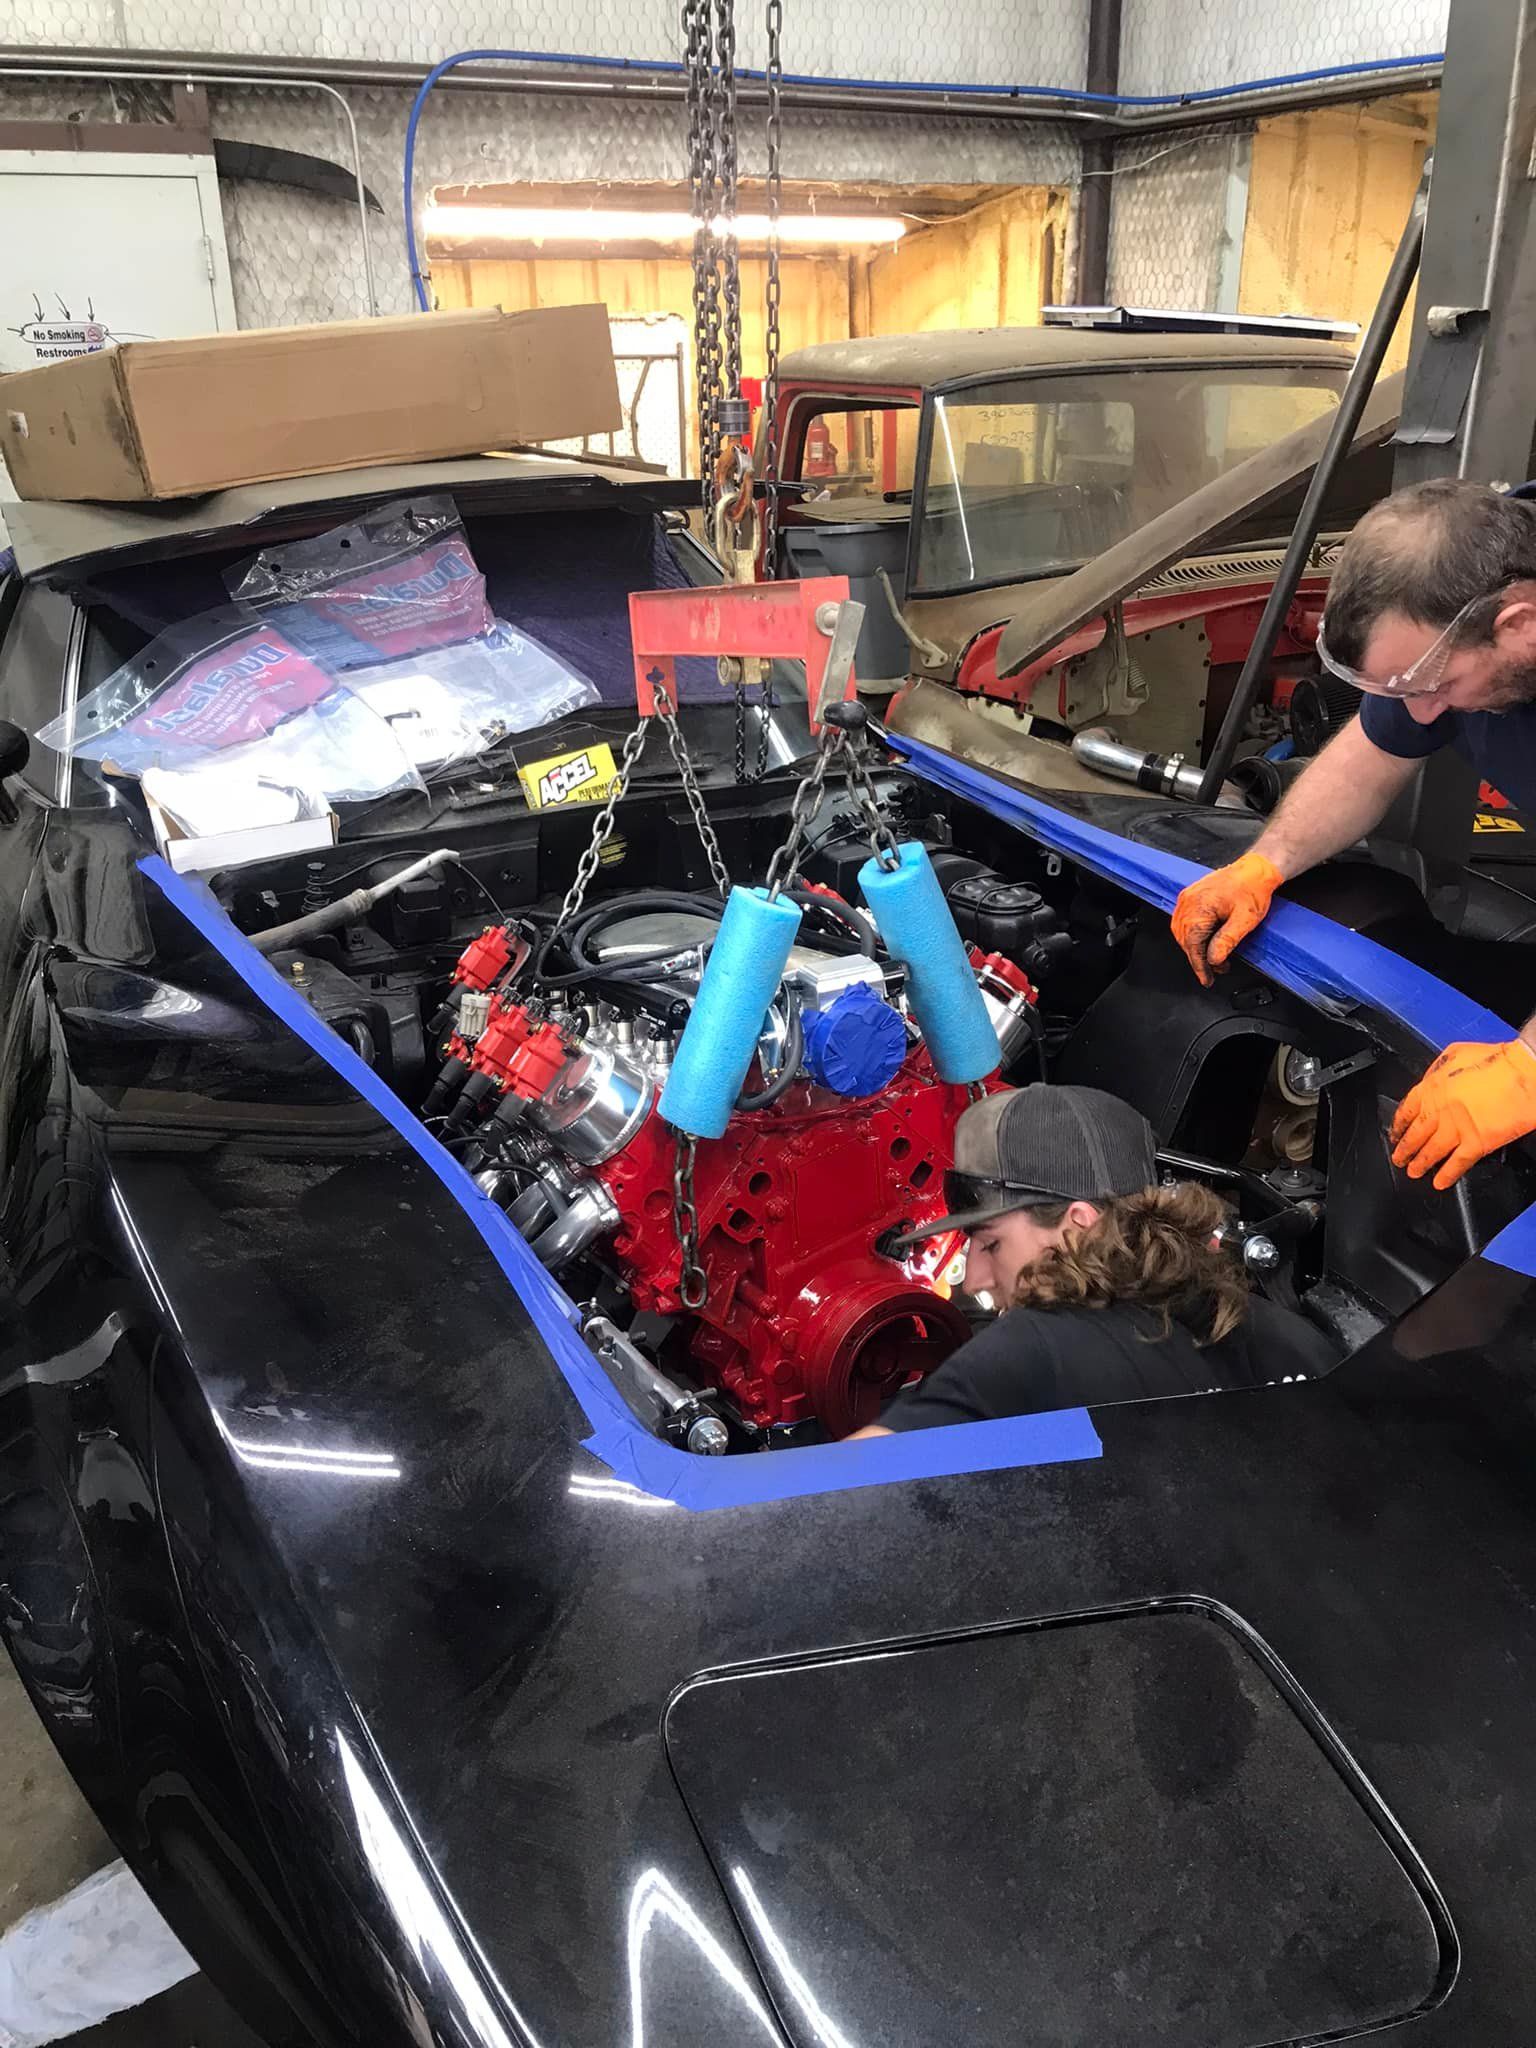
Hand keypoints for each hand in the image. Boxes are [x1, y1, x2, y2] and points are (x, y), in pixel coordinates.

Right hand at [1170, 852, 1283, 986]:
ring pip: (1181, 933)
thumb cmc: (1252, 889)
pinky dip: (1191, 936)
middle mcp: (1189, 901)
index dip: (1199, 965)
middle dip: (1199, 958)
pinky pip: (1182, 922)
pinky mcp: (1190, 896)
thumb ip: (1227, 941)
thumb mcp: (1245, 920)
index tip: (1207, 979)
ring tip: (1213, 957)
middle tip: (1217, 969)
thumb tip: (1213, 960)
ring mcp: (1187, 898)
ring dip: (1195, 948)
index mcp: (1200, 906)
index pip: (1193, 944)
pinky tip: (1204, 942)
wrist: (1255, 869)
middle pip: (1185, 940)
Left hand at [1390, 1038, 1535, 1189]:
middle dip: (1404, 1149)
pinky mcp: (1476, 1143)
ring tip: (1413, 1172)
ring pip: (1431, 1152)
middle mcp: (1439, 1110)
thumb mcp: (1455, 1054)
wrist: (1524, 1073)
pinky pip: (1457, 1164)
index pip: (1406, 1111)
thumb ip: (1437, 1072)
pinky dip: (1447, 1175)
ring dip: (1420, 1164)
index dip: (1398, 1125)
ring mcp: (1456, 1129)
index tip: (1395, 1134)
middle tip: (1398, 1157)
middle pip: (1415, 1134)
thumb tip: (1430, 1082)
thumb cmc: (1496, 1061)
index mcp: (1431, 1087)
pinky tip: (1439, 1182)